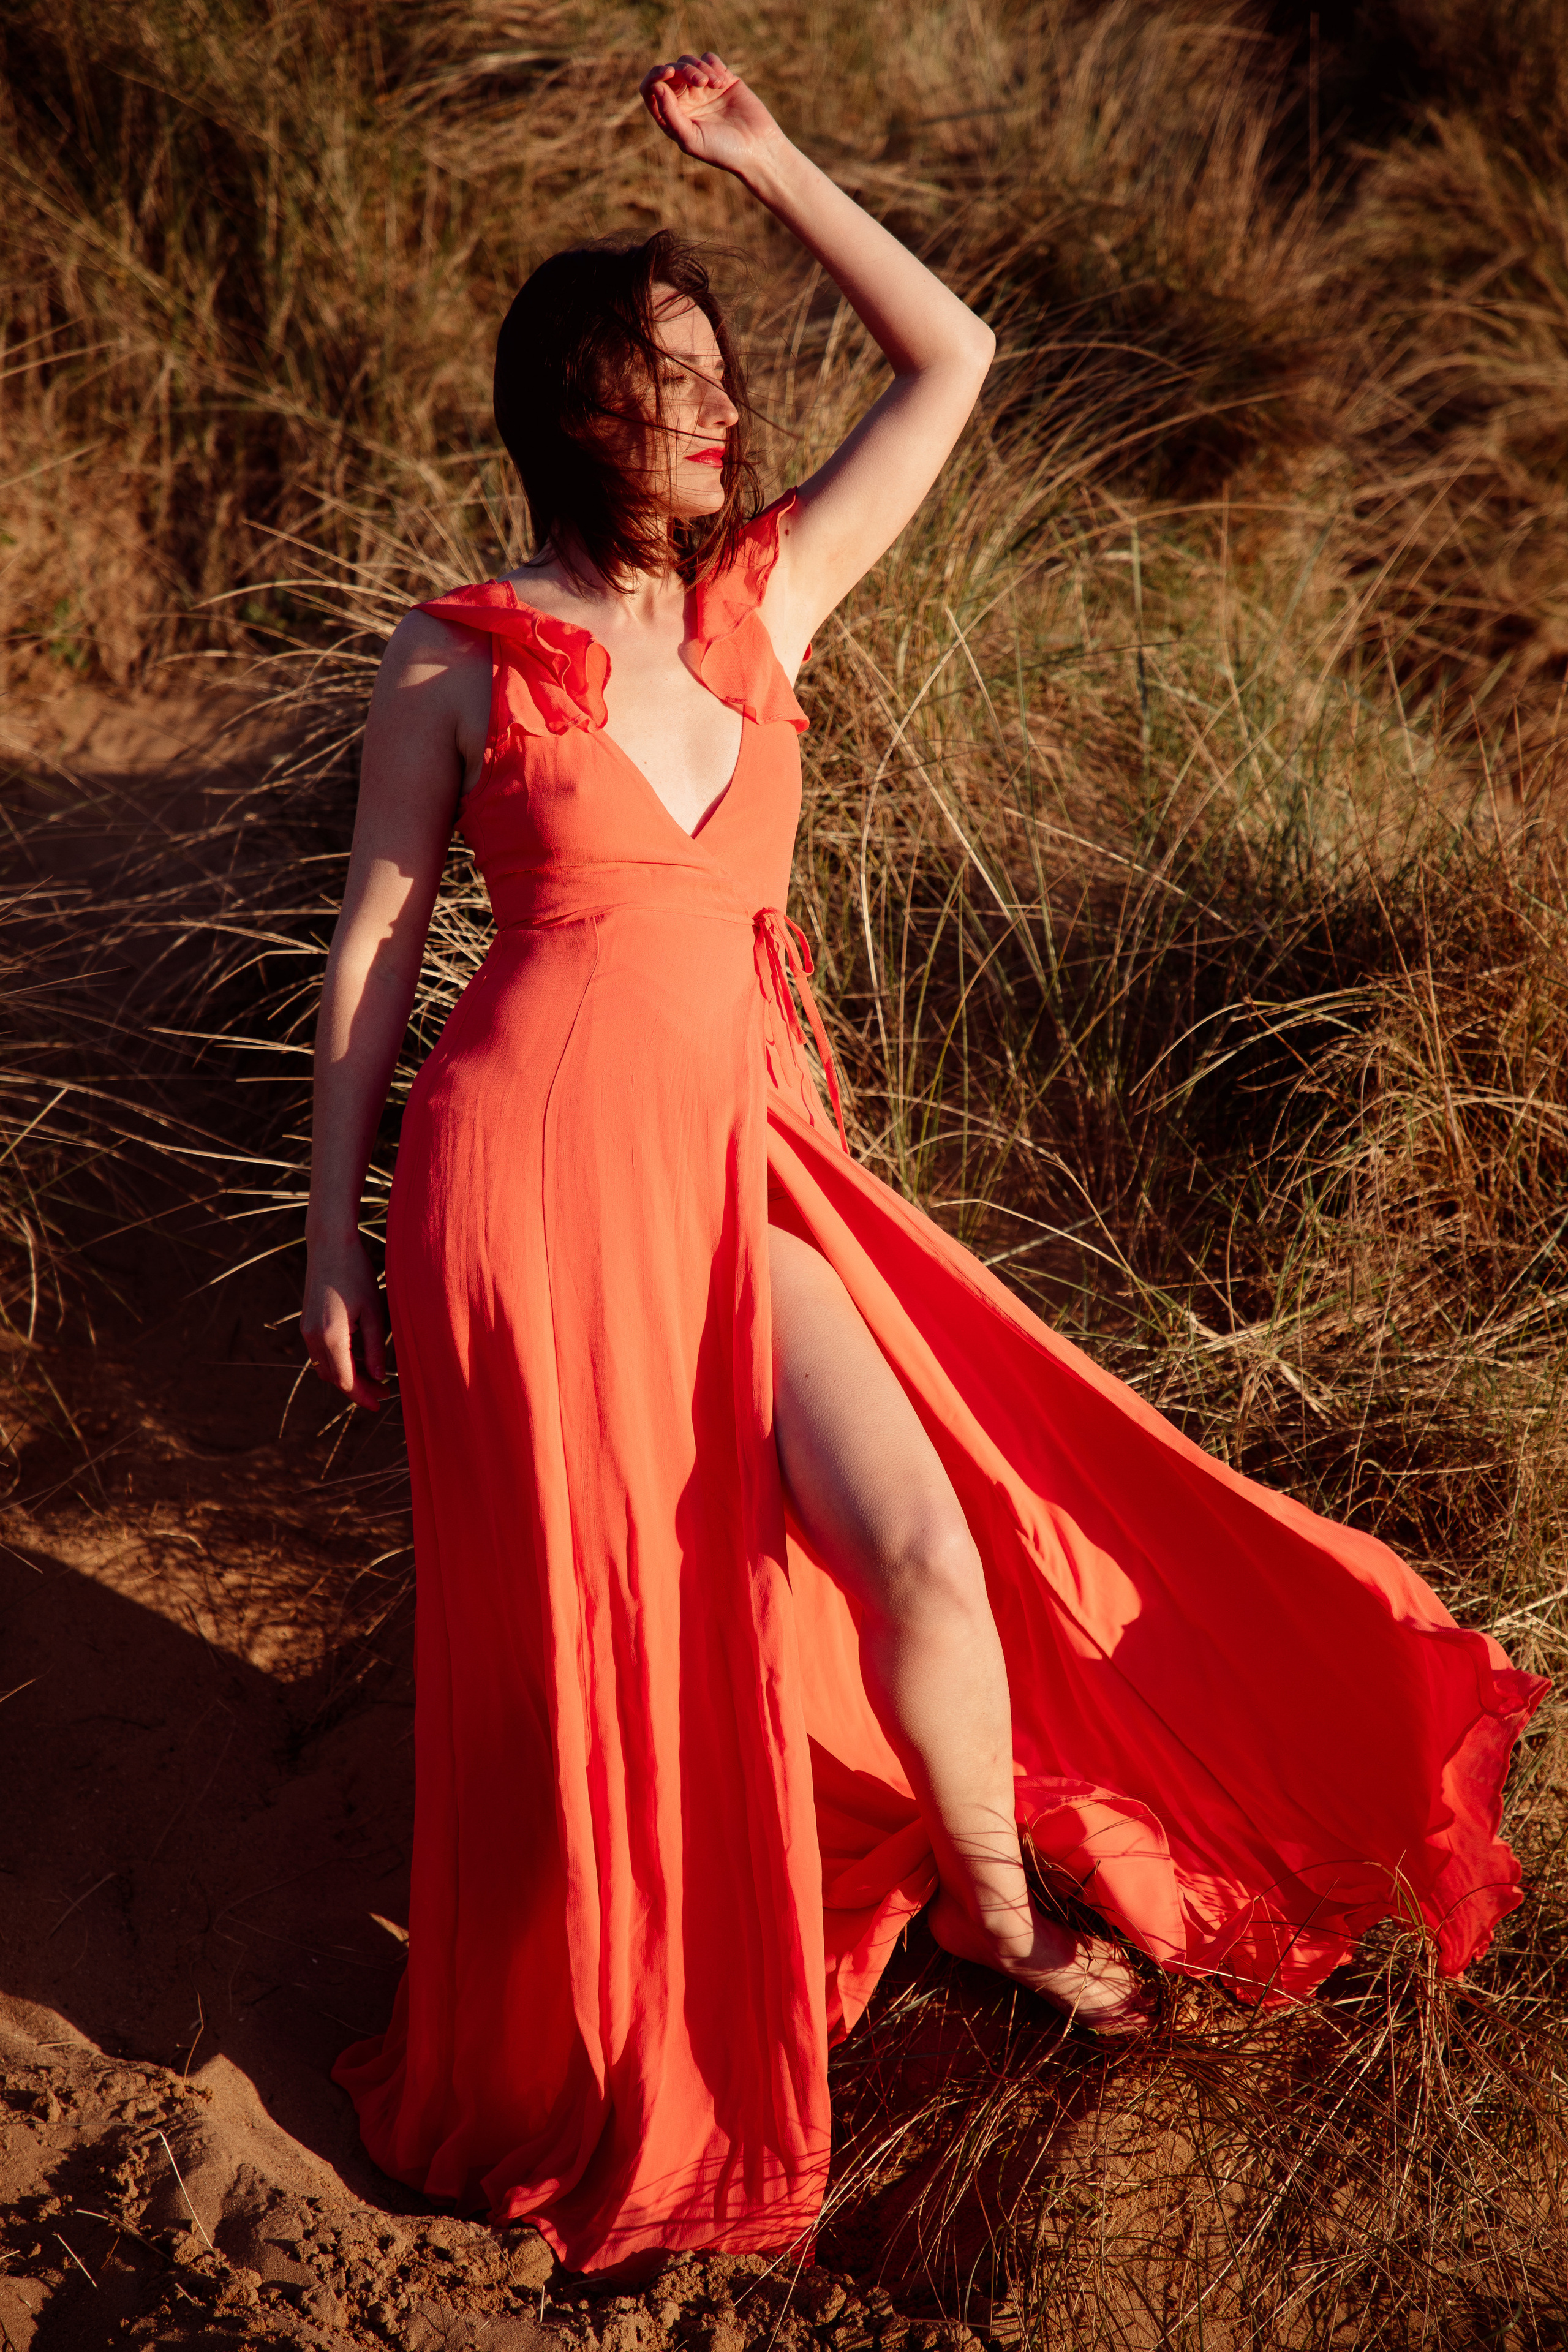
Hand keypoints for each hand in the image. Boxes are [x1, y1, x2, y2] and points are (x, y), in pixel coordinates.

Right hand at [301, 1234, 385, 1409]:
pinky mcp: (307, 1322)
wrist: (329, 1245)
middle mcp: (312, 1337)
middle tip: (384, 1391)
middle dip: (358, 1388)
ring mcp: (306, 1330)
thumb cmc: (357, 1274)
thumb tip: (378, 1377)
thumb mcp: (374, 1312)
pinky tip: (359, 1357)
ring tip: (375, 1376)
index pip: (345, 1380)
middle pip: (334, 1377)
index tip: (380, 1403)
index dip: (362, 1396)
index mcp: (330, 1336)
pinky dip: (339, 1361)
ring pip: (325, 1367)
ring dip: (347, 1376)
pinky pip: (321, 1353)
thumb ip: (375, 1348)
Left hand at [639, 53, 785, 178]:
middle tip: (700, 82)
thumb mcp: (691, 138)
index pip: (651, 89)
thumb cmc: (722, 151)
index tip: (668, 72)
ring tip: (715, 84)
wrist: (757, 148)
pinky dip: (713, 64)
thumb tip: (655, 87)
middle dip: (682, 70)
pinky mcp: (722, 79)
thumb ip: (670, 114)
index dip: (655, 76)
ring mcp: (703, 89)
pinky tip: (722, 81)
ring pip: (689, 62)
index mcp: (672, 117)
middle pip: (671, 71)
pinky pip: (709, 59)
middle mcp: (684, 101)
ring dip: (699, 67)